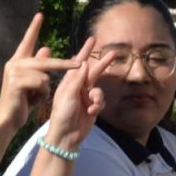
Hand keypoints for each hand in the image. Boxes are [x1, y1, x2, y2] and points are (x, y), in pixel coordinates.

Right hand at [0, 14, 85, 131]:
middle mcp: (14, 63)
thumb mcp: (33, 82)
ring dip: (45, 89)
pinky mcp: (16, 82)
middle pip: (45, 60)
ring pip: (44, 75)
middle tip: (80, 63)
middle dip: (64, 64)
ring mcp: (14, 72)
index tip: (40, 15)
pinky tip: (32, 101)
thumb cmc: (21, 100)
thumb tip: (46, 47)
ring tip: (35, 97)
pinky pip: (41, 84)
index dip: (34, 28)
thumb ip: (39, 66)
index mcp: (18, 61)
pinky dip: (42, 94)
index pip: (27, 41)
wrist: (7, 118)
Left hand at [43, 35, 113, 149]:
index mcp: (69, 82)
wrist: (66, 135)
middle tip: (114, 53)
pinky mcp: (93, 107)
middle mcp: (78, 87)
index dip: (86, 51)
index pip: (78, 63)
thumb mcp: (68, 94)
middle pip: (93, 72)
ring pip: (99, 90)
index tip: (92, 40)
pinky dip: (98, 106)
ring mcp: (86, 97)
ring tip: (92, 106)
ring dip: (98, 97)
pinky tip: (92, 112)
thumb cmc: (62, 114)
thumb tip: (83, 62)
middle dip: (102, 64)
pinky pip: (101, 101)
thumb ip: (77, 79)